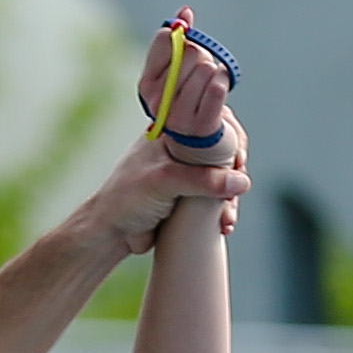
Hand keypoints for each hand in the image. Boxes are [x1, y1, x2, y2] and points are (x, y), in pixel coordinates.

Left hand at [77, 123, 248, 252]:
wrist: (112, 232)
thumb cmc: (126, 198)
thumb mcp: (164, 181)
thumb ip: (202, 179)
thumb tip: (240, 181)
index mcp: (173, 132)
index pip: (213, 120)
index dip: (232, 136)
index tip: (238, 159)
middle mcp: (182, 149)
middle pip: (224, 149)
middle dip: (235, 171)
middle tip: (236, 189)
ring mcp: (187, 173)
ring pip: (224, 176)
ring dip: (231, 197)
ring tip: (227, 216)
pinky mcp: (189, 196)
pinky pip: (216, 198)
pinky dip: (224, 211)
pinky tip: (224, 225)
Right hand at [138, 12, 238, 150]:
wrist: (198, 141)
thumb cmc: (187, 97)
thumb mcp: (176, 69)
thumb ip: (179, 39)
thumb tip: (185, 12)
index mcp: (147, 84)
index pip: (164, 39)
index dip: (180, 34)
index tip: (184, 39)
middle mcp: (159, 102)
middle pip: (189, 51)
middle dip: (200, 56)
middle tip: (200, 73)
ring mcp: (180, 116)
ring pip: (206, 68)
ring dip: (215, 71)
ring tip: (209, 86)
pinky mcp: (203, 125)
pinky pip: (218, 88)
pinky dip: (223, 82)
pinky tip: (220, 87)